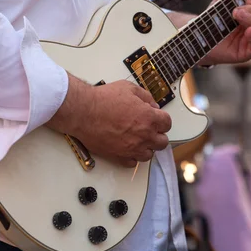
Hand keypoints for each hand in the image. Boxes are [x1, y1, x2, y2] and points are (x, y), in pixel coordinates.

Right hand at [46, 75, 171, 167]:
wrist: (84, 112)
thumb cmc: (103, 99)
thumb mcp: (128, 88)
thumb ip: (145, 97)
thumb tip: (153, 106)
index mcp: (149, 118)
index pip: (167, 124)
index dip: (162, 120)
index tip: (156, 119)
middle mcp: (144, 136)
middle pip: (162, 142)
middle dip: (157, 135)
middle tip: (148, 129)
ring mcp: (132, 148)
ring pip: (149, 155)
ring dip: (146, 147)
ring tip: (137, 140)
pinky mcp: (119, 156)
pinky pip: (132, 163)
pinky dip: (132, 157)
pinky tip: (127, 148)